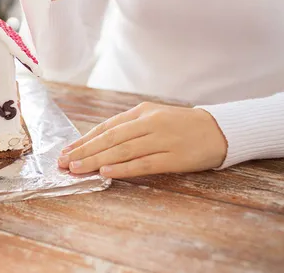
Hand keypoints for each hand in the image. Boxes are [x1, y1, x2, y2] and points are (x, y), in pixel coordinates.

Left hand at [58, 102, 227, 177]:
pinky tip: (106, 172)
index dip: (85, 140)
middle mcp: (149, 123)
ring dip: (96, 160)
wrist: (219, 130)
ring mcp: (162, 140)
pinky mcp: (174, 157)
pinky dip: (123, 168)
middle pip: (110, 138)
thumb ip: (129, 127)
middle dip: (84, 151)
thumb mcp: (154, 117)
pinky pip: (143, 163)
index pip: (106, 127)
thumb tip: (97, 141)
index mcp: (142, 112)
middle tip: (64, 162)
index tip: (67, 151)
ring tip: (77, 169)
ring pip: (122, 150)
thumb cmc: (181, 125)